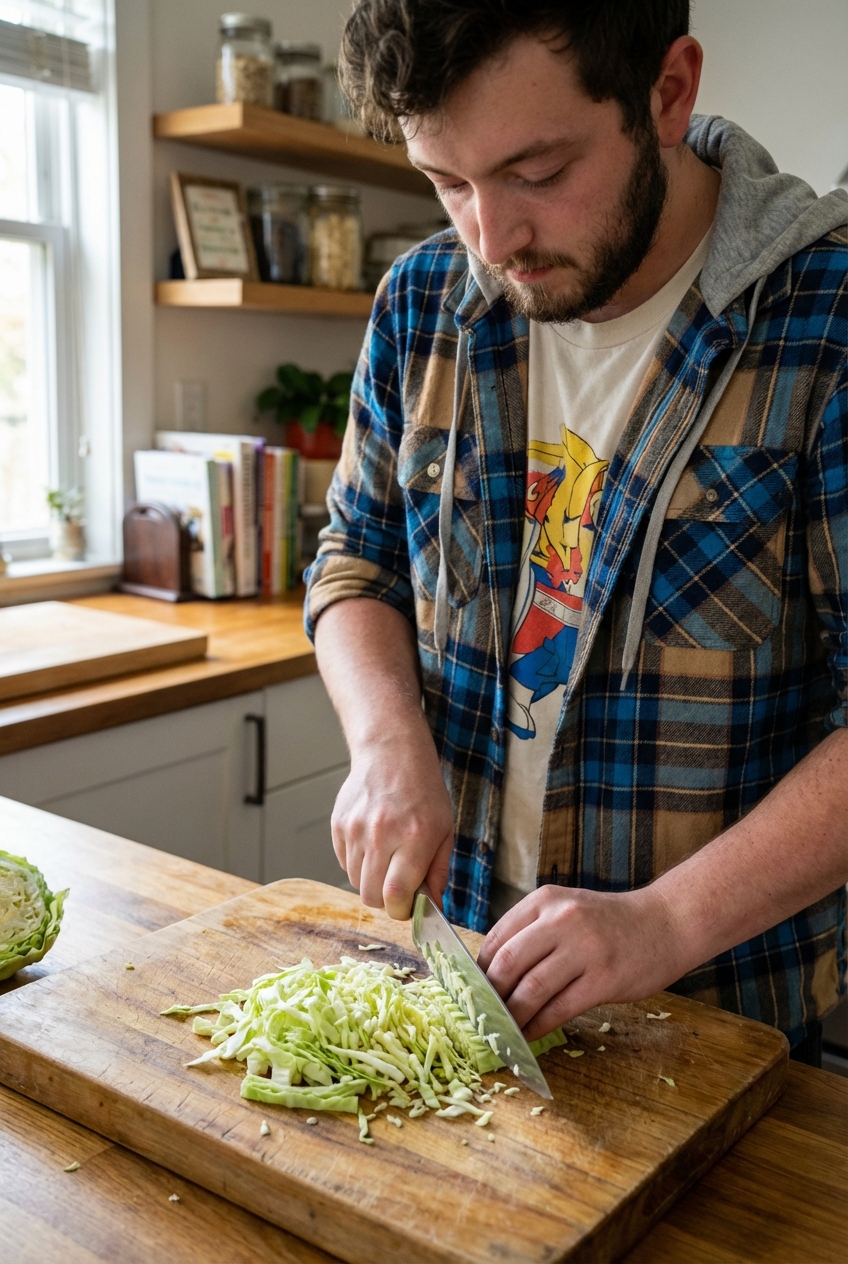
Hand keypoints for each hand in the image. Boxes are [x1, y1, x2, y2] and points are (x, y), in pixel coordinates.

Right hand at [331, 730, 453, 919]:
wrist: (392, 753)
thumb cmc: (424, 791)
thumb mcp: (444, 830)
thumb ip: (437, 872)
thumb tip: (434, 907)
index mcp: (414, 837)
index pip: (395, 895)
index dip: (401, 910)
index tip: (409, 906)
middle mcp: (381, 834)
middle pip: (371, 896)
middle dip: (386, 900)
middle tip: (399, 886)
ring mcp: (355, 829)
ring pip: (355, 882)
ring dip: (372, 881)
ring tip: (388, 858)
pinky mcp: (339, 825)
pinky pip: (344, 863)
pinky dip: (358, 864)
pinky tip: (373, 844)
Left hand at [477, 884, 682, 1041]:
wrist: (665, 923)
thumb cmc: (609, 923)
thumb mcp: (566, 910)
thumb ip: (532, 933)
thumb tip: (490, 974)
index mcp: (545, 900)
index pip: (496, 938)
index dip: (477, 971)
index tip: (469, 993)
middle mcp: (561, 919)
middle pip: (507, 963)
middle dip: (489, 996)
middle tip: (480, 1017)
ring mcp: (584, 948)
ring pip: (531, 988)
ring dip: (511, 1016)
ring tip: (502, 1031)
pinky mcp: (604, 978)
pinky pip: (559, 1008)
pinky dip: (537, 1026)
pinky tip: (528, 1036)